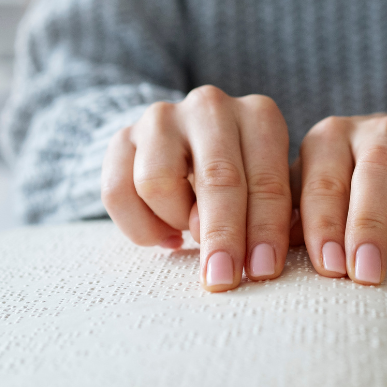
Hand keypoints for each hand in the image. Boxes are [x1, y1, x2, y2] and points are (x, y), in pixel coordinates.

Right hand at [101, 86, 291, 291]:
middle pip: (216, 178)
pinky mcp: (121, 137)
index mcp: (259, 116)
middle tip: (223, 278)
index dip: (266, 229)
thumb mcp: (268, 189)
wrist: (186, 145)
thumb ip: (267, 214)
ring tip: (189, 233)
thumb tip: (260, 258)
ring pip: (158, 183)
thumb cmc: (243, 177)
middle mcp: (211, 108)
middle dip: (222, 235)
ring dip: (176, 221)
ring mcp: (162, 119)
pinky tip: (164, 236)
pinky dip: (140, 226)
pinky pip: (117, 192)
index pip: (266, 179)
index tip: (263, 270)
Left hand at [294, 114, 386, 284]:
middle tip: (365, 276)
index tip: (329, 268)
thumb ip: (292, 218)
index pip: (324, 184)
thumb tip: (271, 255)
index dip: (325, 227)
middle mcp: (376, 131)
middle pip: (376, 180)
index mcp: (330, 138)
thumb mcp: (314, 189)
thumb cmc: (350, 180)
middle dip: (369, 231)